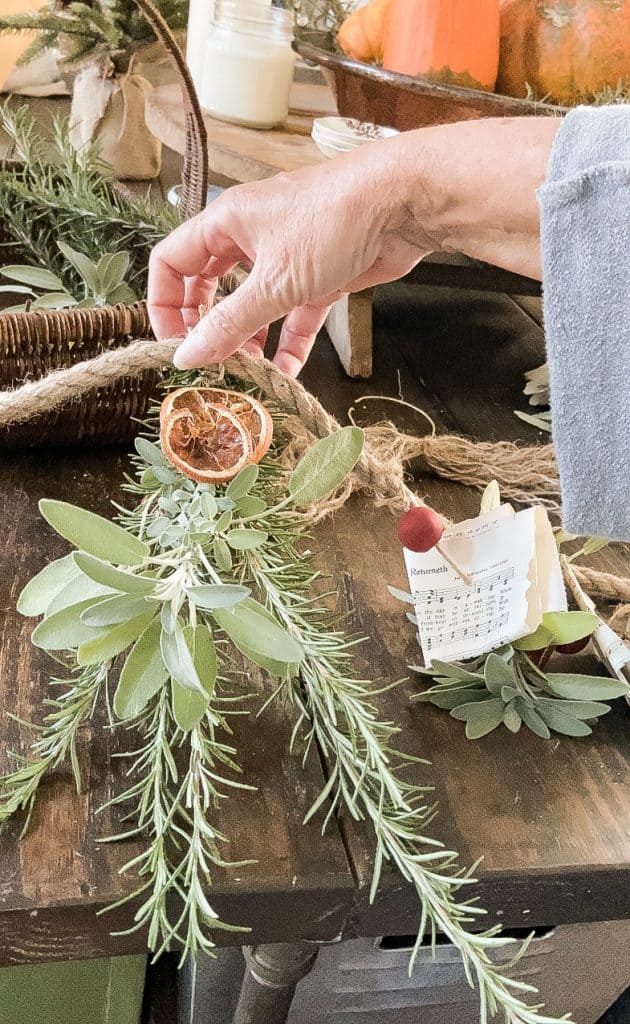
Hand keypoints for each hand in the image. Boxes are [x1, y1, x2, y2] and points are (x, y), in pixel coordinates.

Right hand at [148, 139, 440, 375]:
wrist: (405, 203)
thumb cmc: (334, 221)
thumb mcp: (273, 281)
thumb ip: (230, 322)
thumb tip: (187, 356)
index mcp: (226, 222)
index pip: (172, 262)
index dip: (165, 304)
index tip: (175, 343)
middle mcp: (252, 235)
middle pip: (210, 285)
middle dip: (207, 325)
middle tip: (210, 360)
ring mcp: (288, 255)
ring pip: (254, 303)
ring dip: (248, 338)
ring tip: (248, 372)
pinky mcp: (322, 274)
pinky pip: (295, 314)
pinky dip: (289, 341)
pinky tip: (287, 371)